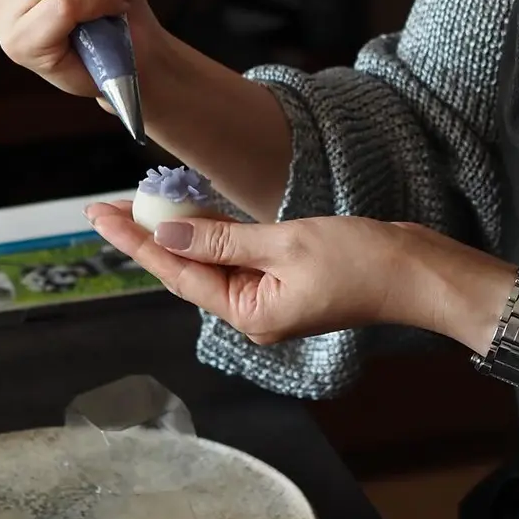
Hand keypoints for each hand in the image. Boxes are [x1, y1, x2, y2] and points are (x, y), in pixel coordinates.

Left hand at [82, 205, 517, 349]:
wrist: (418, 272)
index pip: (176, 273)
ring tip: (139, 204)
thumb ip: (222, 239)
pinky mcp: (287, 280)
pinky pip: (237, 257)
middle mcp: (254, 312)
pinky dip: (212, 235)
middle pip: (186, 271)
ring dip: (177, 234)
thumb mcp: (286, 243)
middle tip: (107, 206)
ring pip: (209, 262)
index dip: (136, 242)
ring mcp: (270, 298)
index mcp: (249, 313)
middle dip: (147, 237)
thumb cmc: (362, 261)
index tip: (100, 216)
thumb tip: (166, 234)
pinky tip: (192, 215)